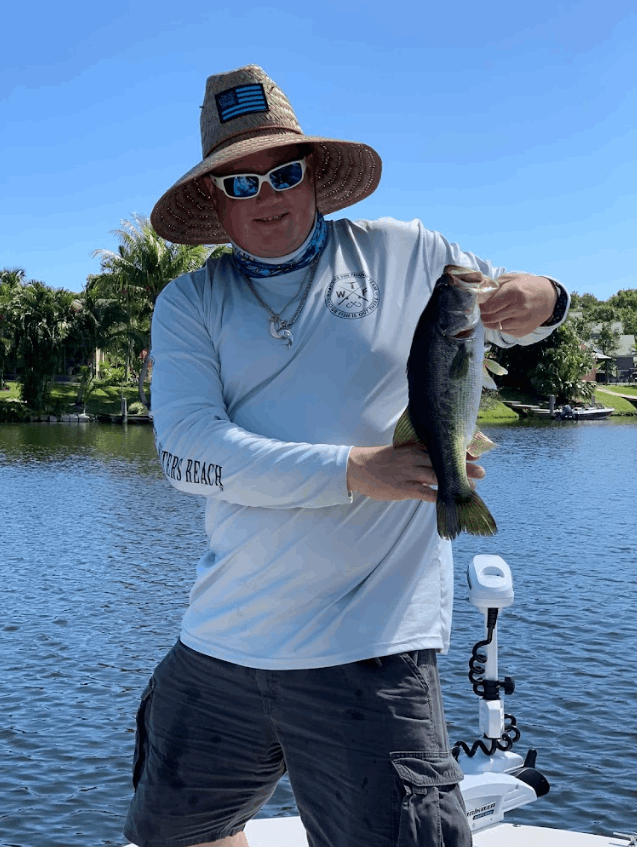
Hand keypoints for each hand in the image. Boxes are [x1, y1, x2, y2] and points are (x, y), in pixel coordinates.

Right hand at [346, 444, 484, 501]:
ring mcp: (409, 473)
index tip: (477, 455)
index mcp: (414, 447)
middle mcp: (414, 458)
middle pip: (444, 462)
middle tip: (482, 473)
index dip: (460, 452)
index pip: (441, 448)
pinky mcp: (403, 488)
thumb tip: (438, 457)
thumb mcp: (401, 451)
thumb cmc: (381, 460)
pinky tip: (450, 501)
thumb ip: (419, 452)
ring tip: (472, 488)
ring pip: (437, 477)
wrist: (358, 467)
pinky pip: (425, 493)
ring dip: (456, 483)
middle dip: (464, 468)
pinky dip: (439, 497)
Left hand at [480, 274, 555, 336]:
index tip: (477, 304)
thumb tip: (479, 293)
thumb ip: (495, 285)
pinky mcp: (523, 331)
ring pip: (495, 326)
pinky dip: (499, 326)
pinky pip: (504, 331)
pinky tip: (502, 319)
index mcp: (515, 292)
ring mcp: (522, 322)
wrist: (550, 298)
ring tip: (488, 315)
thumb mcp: (513, 279)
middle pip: (490, 317)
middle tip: (480, 310)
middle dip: (482, 314)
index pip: (489, 306)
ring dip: (488, 322)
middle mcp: (519, 308)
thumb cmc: (528, 286)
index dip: (480, 306)